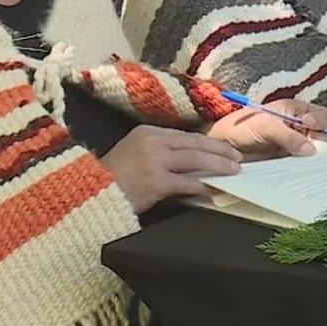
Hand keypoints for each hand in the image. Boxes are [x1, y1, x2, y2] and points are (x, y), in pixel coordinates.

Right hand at [101, 125, 241, 213]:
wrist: (89, 193)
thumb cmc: (111, 177)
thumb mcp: (133, 153)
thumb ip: (158, 152)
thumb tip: (187, 160)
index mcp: (147, 132)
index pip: (185, 135)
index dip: (207, 141)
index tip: (222, 147)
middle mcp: (153, 141)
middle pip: (195, 143)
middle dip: (219, 150)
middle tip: (237, 157)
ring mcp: (155, 161)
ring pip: (196, 159)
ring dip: (218, 165)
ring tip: (233, 171)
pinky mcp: (157, 181)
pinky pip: (188, 182)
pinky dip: (203, 186)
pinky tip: (214, 191)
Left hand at [206, 99, 326, 159]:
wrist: (223, 146)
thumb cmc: (241, 127)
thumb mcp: (265, 126)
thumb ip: (288, 136)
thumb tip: (310, 150)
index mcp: (295, 112)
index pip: (321, 115)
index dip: (320, 120)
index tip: (310, 124)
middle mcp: (298, 128)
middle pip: (323, 136)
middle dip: (324, 145)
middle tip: (317, 152)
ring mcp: (294, 146)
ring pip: (314, 153)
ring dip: (316, 161)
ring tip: (313, 167)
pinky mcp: (288, 162)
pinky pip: (302, 166)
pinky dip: (305, 171)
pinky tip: (304, 175)